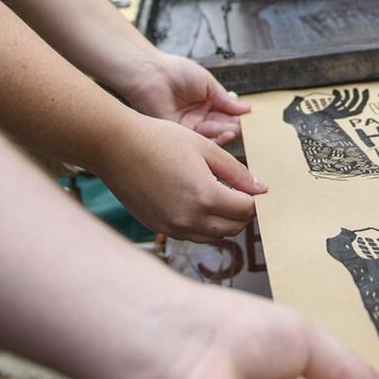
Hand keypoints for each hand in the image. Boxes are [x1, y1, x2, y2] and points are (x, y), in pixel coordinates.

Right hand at [100, 117, 264, 242]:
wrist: (117, 148)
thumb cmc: (159, 141)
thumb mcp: (206, 148)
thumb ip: (237, 171)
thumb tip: (260, 188)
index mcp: (206, 197)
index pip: (245, 210)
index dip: (254, 199)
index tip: (255, 189)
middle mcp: (190, 219)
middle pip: (233, 228)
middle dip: (243, 213)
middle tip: (242, 195)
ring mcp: (173, 227)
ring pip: (213, 237)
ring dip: (224, 222)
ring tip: (222, 200)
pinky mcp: (159, 227)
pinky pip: (191, 235)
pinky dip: (203, 226)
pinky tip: (199, 205)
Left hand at [124, 52, 248, 144]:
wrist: (151, 73)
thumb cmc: (177, 72)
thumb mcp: (208, 84)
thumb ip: (226, 100)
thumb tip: (247, 109)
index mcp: (206, 103)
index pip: (226, 114)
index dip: (238, 117)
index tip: (251, 120)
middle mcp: (198, 117)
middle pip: (220, 126)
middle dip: (234, 127)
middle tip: (247, 129)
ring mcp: (188, 126)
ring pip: (211, 135)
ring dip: (225, 133)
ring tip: (236, 130)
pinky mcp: (178, 134)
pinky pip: (198, 141)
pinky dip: (213, 139)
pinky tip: (225, 134)